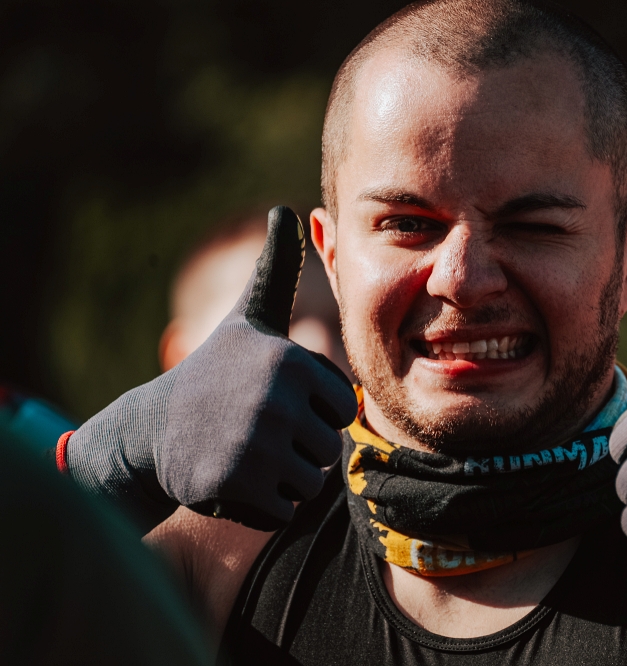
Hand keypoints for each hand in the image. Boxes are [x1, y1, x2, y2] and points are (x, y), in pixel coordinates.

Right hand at [66, 206, 356, 531]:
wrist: (151, 432)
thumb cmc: (214, 373)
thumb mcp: (249, 318)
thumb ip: (278, 269)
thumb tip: (285, 208)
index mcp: (291, 360)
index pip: (343, 410)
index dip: (313, 412)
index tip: (273, 400)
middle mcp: (277, 399)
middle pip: (330, 448)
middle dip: (298, 449)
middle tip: (253, 431)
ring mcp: (257, 444)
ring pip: (312, 482)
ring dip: (282, 478)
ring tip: (243, 452)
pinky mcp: (238, 486)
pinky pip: (286, 511)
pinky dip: (261, 506)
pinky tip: (229, 479)